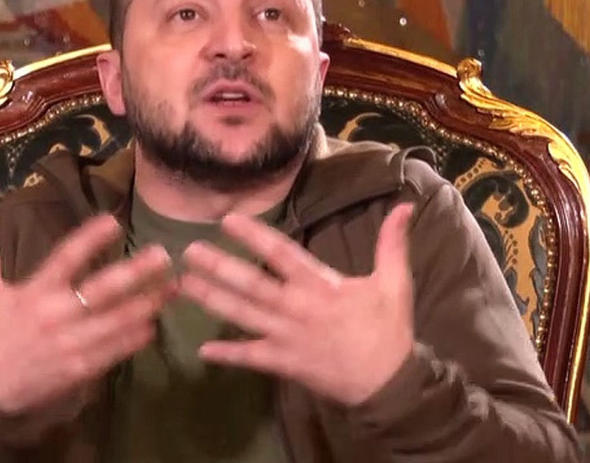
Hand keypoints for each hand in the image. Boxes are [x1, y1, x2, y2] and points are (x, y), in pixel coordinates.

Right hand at [0, 213, 173, 413]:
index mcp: (34, 292)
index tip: (113, 221)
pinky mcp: (80, 369)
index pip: (65, 258)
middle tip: (163, 255)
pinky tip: (154, 325)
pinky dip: (135, 338)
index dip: (90, 239)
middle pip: (102, 290)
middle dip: (135, 272)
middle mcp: (56, 315)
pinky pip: (114, 351)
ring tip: (172, 287)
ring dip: (146, 304)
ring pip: (116, 321)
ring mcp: (71, 344)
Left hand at [179, 203, 414, 406]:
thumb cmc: (388, 330)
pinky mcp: (285, 363)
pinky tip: (202, 350)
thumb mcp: (395, 283)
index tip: (228, 220)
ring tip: (185, 285)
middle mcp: (297, 308)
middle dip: (219, 267)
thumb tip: (405, 205)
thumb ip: (392, 243)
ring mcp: (287, 337)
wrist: (390, 384)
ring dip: (213, 300)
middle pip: (252, 284)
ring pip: (244, 315)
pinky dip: (228, 354)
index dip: (254, 236)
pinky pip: (251, 358)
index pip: (281, 253)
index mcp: (321, 286)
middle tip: (189, 251)